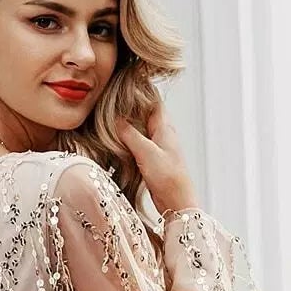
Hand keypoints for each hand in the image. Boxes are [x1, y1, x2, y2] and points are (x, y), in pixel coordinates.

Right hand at [116, 101, 198, 217]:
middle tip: (113, 106)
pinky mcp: (155, 162)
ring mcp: (160, 149)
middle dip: (132, 110)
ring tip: (113, 123)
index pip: (153, 102)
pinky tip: (121, 146)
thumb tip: (116, 120)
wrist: (177, 202)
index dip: (140, 94)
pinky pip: (141, 147)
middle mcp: (164, 135)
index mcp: (165, 128)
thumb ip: (130, 134)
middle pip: (147, 116)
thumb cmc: (168, 177)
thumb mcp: (145, 151)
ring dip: (131, 128)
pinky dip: (131, 143)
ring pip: (143, 132)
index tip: (125, 89)